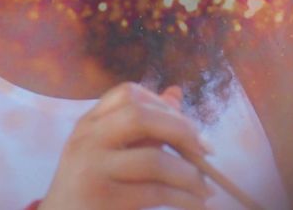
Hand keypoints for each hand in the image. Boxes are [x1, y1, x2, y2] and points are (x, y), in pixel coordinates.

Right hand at [39, 83, 214, 209]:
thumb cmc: (90, 186)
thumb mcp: (108, 151)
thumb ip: (141, 127)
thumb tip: (176, 94)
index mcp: (89, 123)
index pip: (128, 93)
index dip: (164, 105)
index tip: (187, 126)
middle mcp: (86, 139)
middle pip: (140, 116)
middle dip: (182, 130)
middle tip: (206, 151)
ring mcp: (91, 169)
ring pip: (154, 159)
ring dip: (190, 174)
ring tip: (204, 188)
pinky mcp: (102, 198)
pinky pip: (155, 192)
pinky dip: (185, 197)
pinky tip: (195, 203)